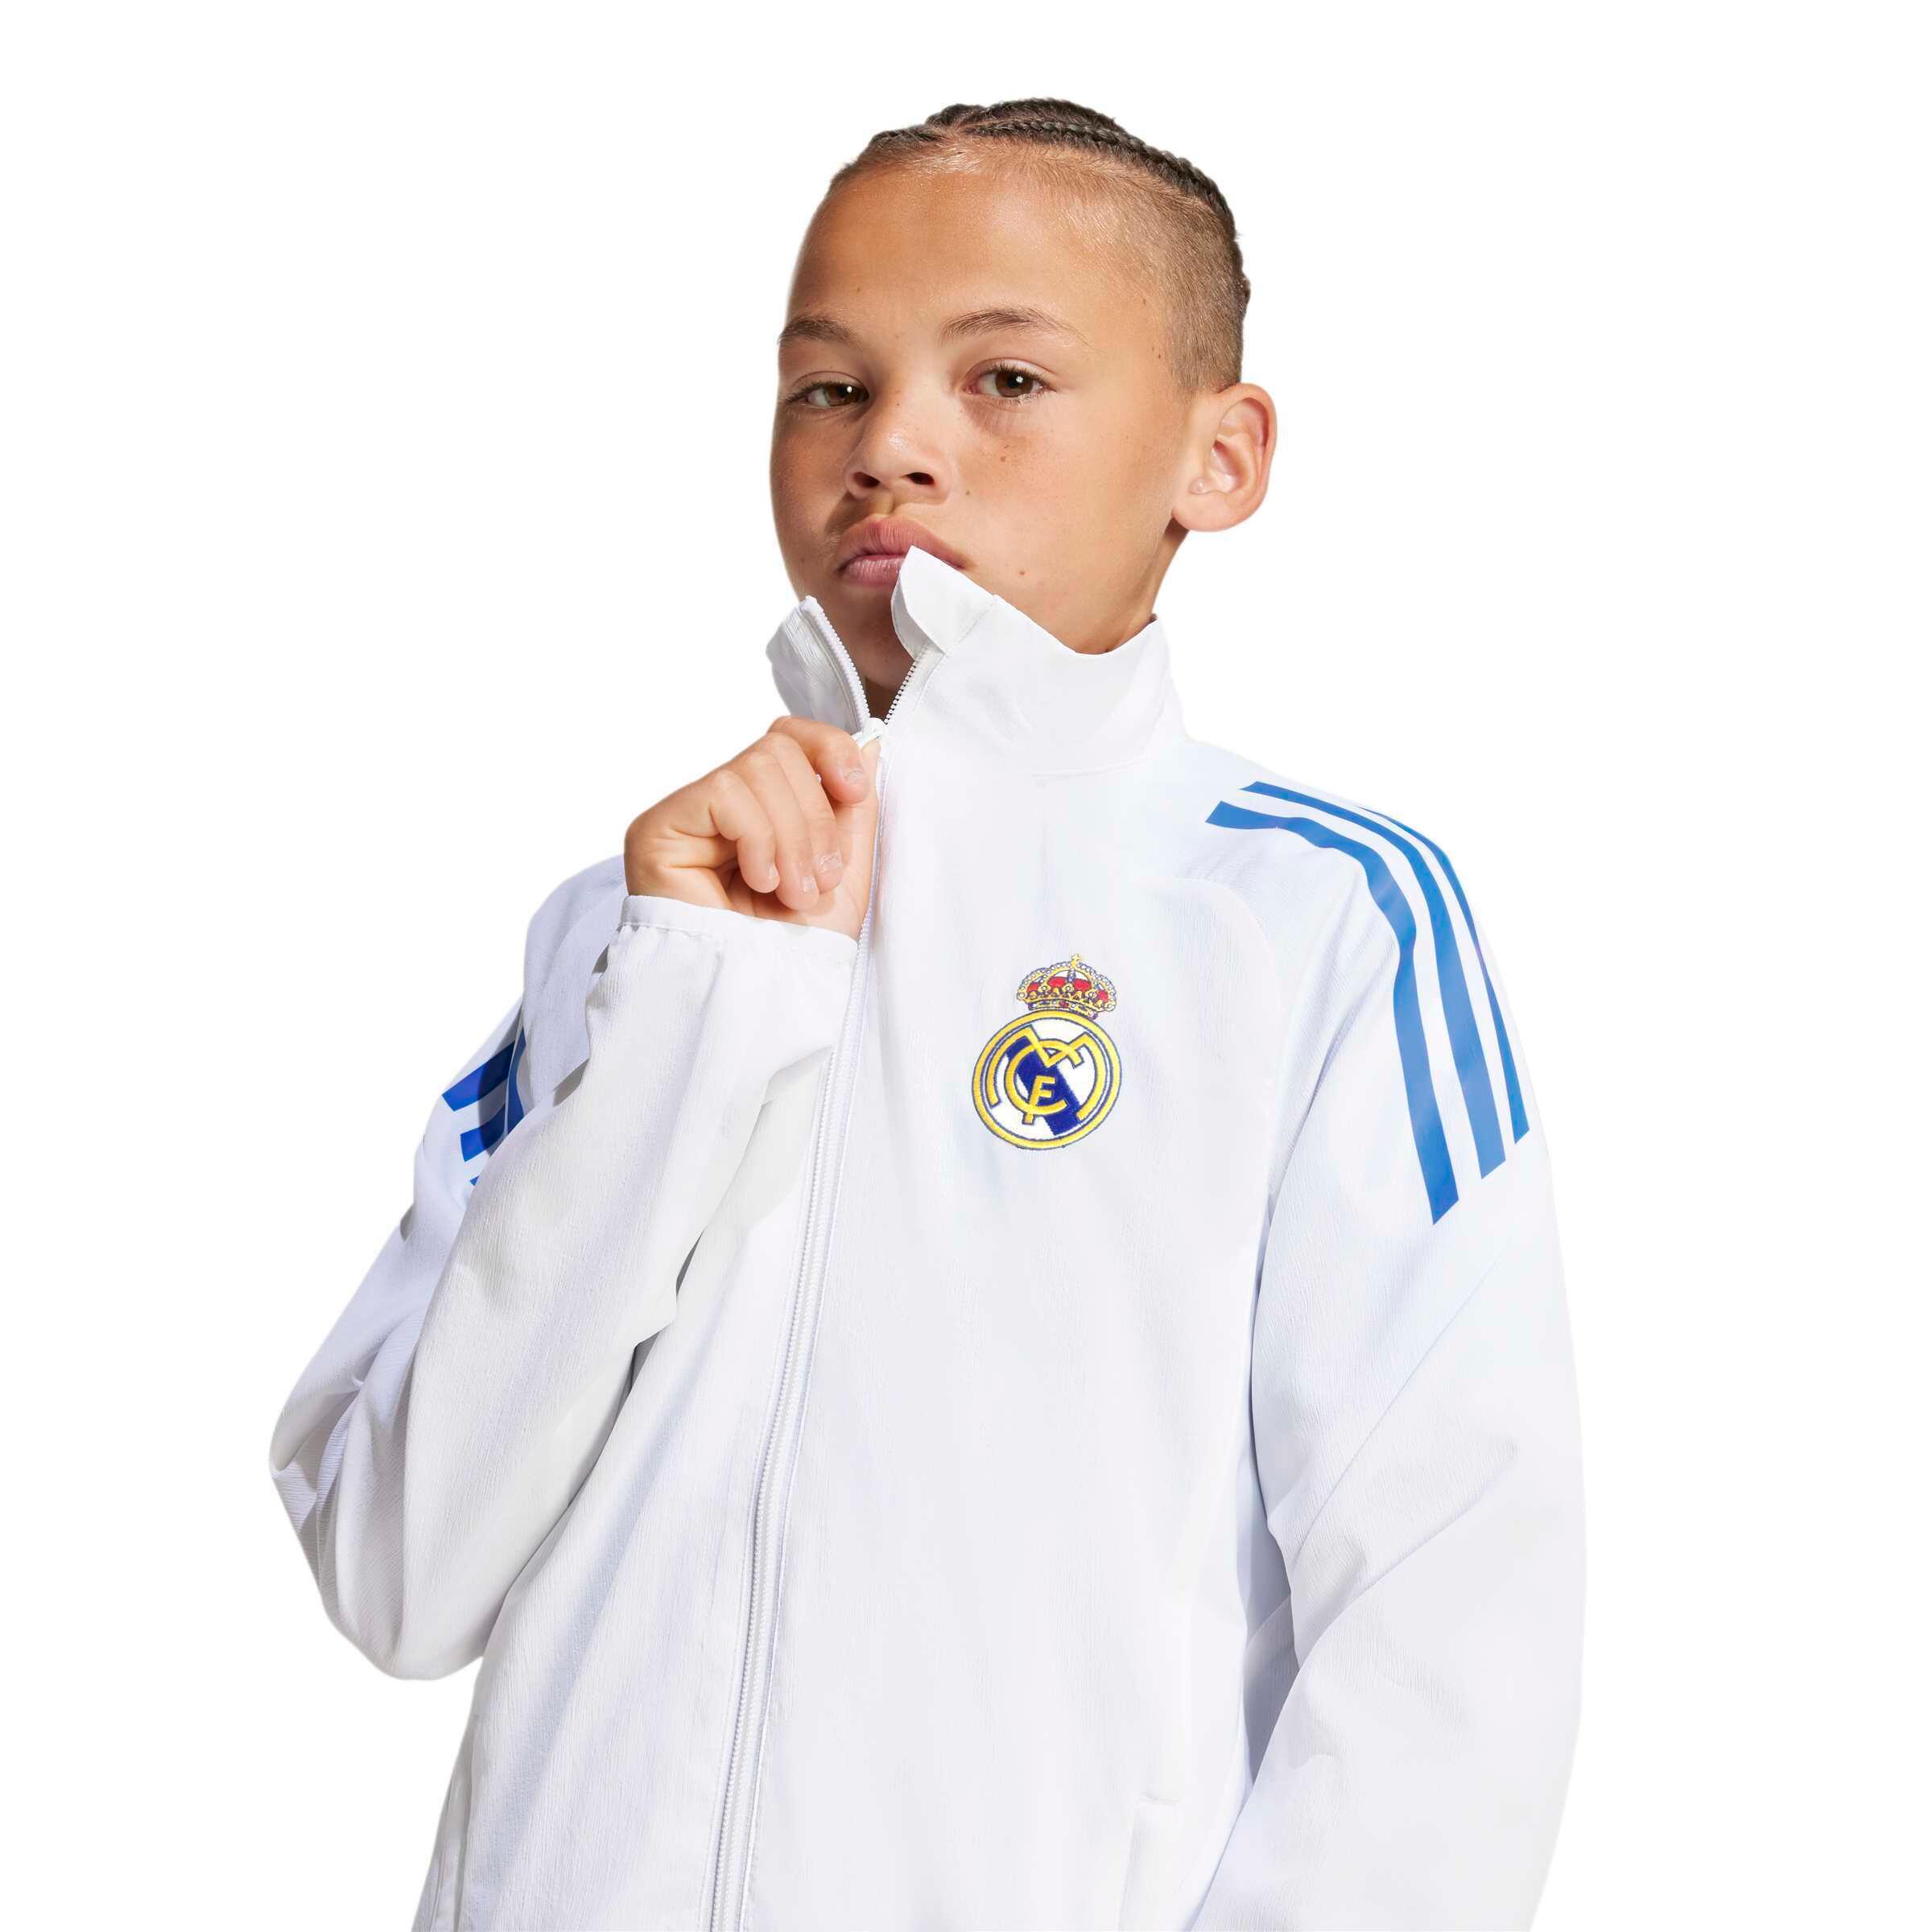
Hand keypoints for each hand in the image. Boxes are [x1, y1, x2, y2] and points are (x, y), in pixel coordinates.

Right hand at [623, 717, 882, 939]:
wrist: (757, 1003)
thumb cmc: (794, 951)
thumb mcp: (844, 874)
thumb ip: (854, 809)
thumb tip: (870, 743)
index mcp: (761, 812)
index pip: (787, 739)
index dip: (828, 749)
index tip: (854, 789)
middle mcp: (718, 806)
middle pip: (779, 751)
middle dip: (814, 821)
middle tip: (814, 884)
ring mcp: (686, 815)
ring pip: (757, 767)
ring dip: (792, 839)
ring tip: (789, 894)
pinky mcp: (657, 827)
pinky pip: (727, 792)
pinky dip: (758, 839)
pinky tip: (756, 882)